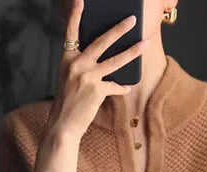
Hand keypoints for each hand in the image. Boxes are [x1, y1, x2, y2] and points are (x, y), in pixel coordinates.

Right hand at [45, 0, 150, 142]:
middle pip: (101, 42)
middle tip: (132, 20)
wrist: (63, 125)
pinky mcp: (96, 91)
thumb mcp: (69, 79)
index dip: (76, 16)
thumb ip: (82, 65)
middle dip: (118, 29)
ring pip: (115, 61)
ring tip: (144, 45)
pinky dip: (122, 87)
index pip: (71, 33)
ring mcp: (87, 77)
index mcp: (67, 59)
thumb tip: (104, 58)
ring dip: (132, 52)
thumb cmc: (68, 103)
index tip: (81, 1)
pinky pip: (115, 86)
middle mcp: (76, 64)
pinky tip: (127, 87)